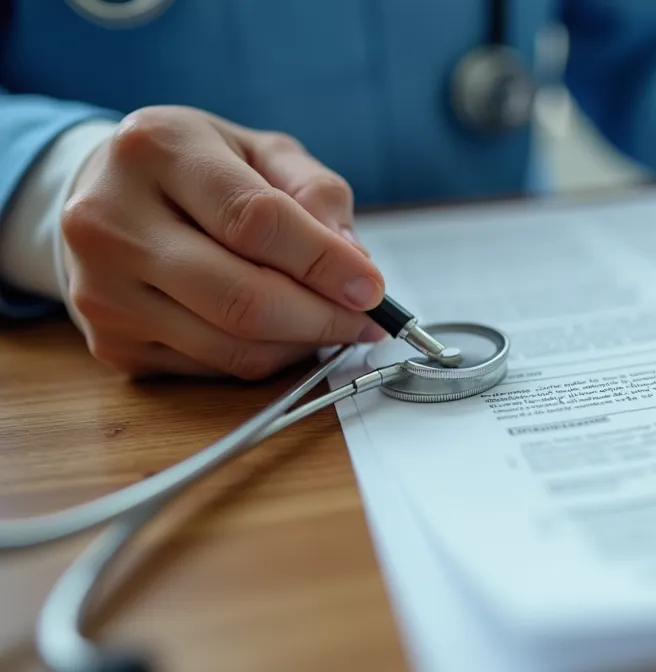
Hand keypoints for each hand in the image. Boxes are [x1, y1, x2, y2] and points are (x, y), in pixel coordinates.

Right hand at [60, 105, 387, 379]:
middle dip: (323, 318)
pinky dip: (264, 357)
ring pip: (231, 345)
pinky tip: (281, 332)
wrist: (104, 195)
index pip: (255, 221)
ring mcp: (102, 289)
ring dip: (301, 344)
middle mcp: (111, 220)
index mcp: (155, 150)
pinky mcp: (110, 341)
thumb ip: (315, 191)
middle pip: (242, 298)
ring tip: (331, 323)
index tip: (372, 288)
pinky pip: (212, 368)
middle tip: (366, 321)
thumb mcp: (261, 150)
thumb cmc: (196, 168)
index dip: (325, 263)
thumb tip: (353, 260)